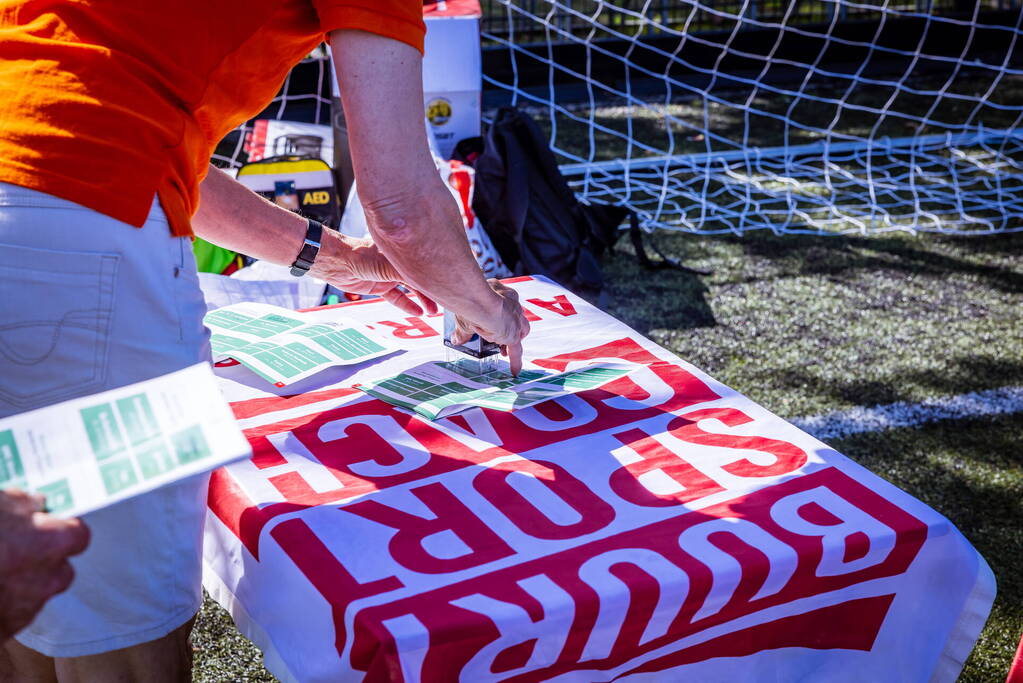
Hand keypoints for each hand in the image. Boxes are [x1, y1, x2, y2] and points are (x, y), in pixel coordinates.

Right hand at [0, 490, 88, 639]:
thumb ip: (22, 504)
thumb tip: (36, 505)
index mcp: (51, 541)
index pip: (78, 536)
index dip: (60, 531)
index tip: (44, 526)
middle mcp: (48, 577)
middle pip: (59, 569)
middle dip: (40, 561)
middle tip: (12, 550)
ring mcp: (27, 607)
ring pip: (34, 593)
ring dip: (18, 583)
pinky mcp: (6, 629)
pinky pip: (12, 613)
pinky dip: (1, 604)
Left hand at [311, 232, 438, 315]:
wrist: (337, 263)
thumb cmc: (362, 254)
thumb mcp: (393, 264)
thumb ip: (411, 272)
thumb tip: (431, 277)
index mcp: (403, 249)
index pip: (425, 262)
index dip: (437, 272)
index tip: (451, 282)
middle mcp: (398, 261)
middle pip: (420, 277)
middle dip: (432, 289)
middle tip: (445, 301)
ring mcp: (388, 274)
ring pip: (410, 288)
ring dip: (422, 300)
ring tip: (433, 311)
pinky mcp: (379, 286)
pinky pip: (396, 297)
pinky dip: (406, 304)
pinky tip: (417, 312)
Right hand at [449, 279, 530, 374]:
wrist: (478, 301)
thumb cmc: (469, 302)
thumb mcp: (464, 317)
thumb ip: (462, 330)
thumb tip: (455, 339)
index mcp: (502, 294)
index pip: (506, 305)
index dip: (502, 315)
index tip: (496, 320)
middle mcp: (512, 304)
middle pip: (517, 318)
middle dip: (512, 326)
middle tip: (502, 335)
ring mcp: (515, 320)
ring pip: (521, 331)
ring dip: (514, 340)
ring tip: (504, 350)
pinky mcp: (513, 335)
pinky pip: (516, 351)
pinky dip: (516, 361)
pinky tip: (514, 371)